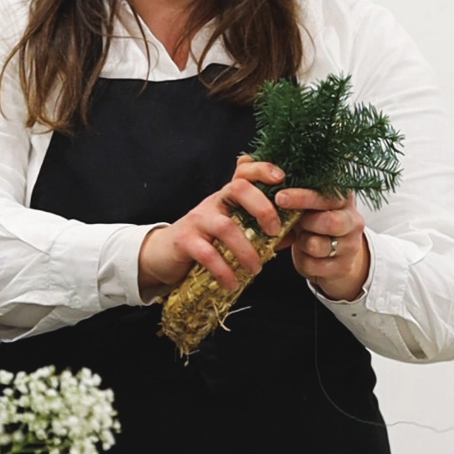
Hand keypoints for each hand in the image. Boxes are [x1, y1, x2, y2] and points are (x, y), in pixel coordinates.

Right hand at [138, 158, 284, 300]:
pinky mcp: (184, 240)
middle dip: (262, 207)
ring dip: (246, 250)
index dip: (262, 170)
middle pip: (237, 189)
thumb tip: (290, 235)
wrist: (163, 254)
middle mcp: (212, 203)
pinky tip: (233, 283)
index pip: (243, 173)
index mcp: (227, 197)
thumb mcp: (231, 231)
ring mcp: (197, 220)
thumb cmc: (204, 241)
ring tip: (256, 269)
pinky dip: (224, 270)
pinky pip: (207, 254)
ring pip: (225, 226)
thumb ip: (258, 230)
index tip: (281, 178)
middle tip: (274, 231)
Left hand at [276, 186, 368, 302]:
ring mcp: (350, 246)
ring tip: (302, 239)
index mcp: (344, 199)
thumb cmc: (315, 223)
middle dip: (305, 223)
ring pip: (317, 245)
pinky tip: (306, 254)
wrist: (336, 254)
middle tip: (293, 222)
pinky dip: (302, 260)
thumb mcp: (309, 207)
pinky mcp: (343, 267)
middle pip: (330, 222)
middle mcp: (353, 221)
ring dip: (302, 242)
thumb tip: (267, 190)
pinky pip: (312, 265)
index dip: (303, 197)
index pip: (327, 195)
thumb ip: (296, 198)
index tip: (280, 198)